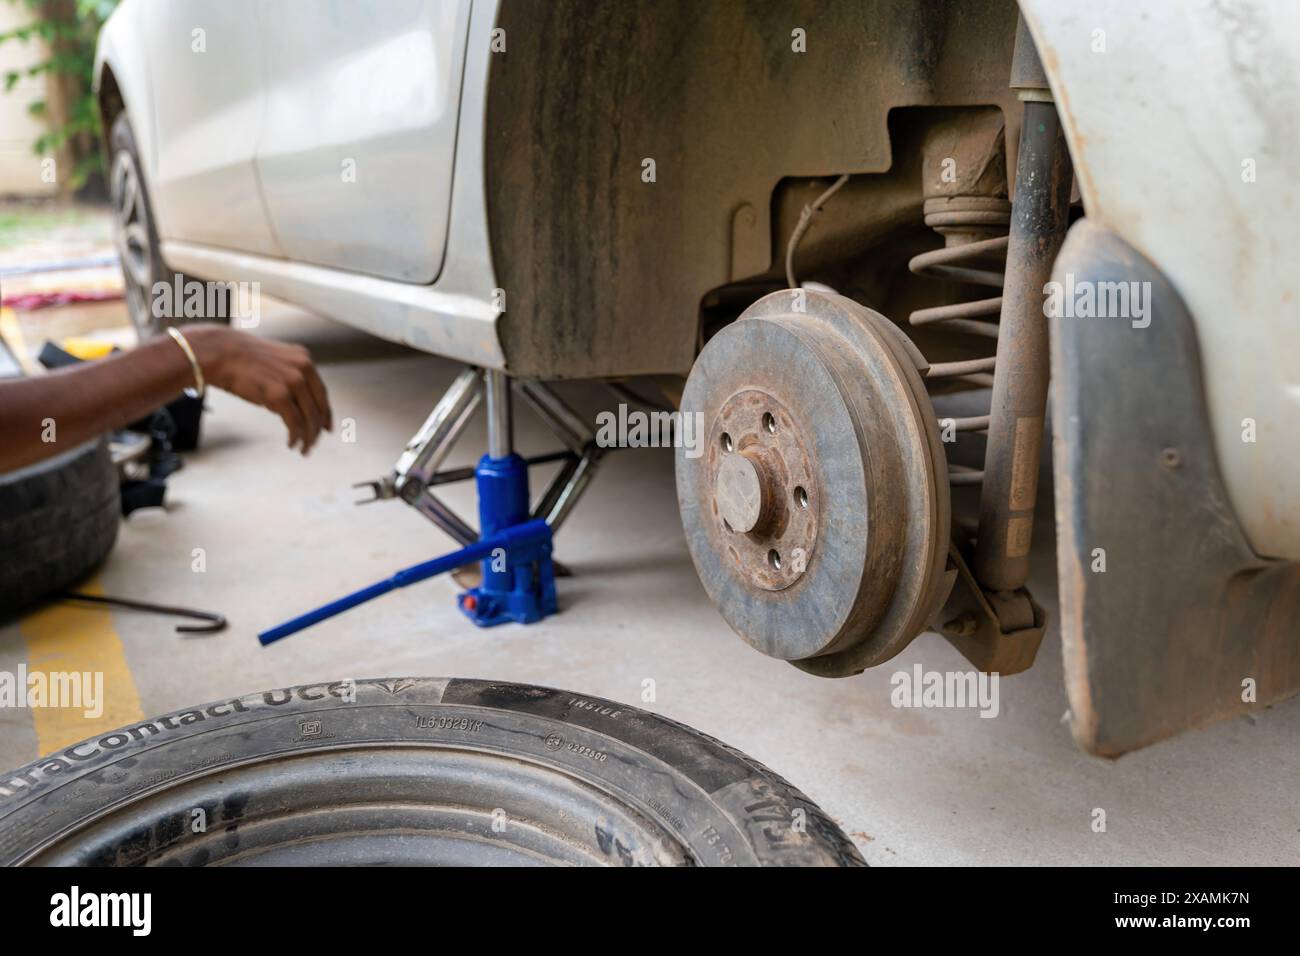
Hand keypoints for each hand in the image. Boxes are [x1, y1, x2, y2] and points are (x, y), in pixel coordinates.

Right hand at [181, 325, 332, 453]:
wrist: (220, 353)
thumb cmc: (241, 361)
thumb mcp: (275, 364)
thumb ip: (289, 378)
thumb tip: (296, 406)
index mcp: (304, 360)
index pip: (322, 393)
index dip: (326, 413)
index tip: (327, 428)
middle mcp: (303, 369)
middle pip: (319, 407)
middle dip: (317, 430)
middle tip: (312, 444)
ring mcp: (293, 380)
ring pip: (310, 418)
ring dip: (308, 437)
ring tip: (303, 449)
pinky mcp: (280, 394)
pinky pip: (295, 422)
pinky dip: (295, 436)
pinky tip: (291, 443)